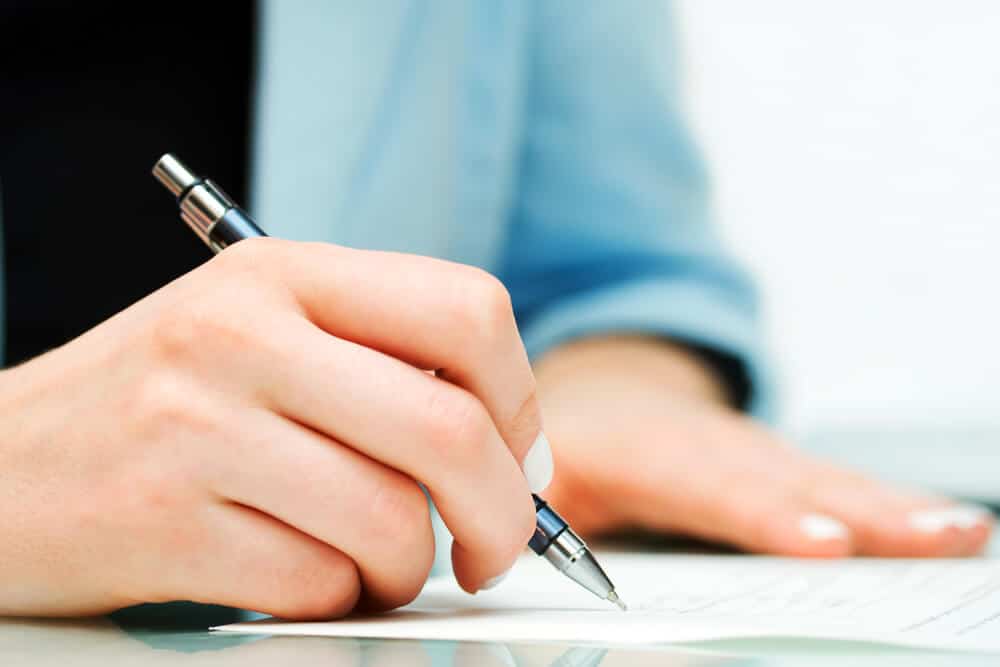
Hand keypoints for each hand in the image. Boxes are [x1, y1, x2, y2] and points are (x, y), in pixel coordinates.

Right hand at [0, 239, 549, 617]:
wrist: (1, 465)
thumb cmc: (160, 400)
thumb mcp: (261, 331)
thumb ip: (378, 359)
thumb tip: (510, 438)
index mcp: (283, 273)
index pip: (465, 309)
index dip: (519, 398)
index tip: (519, 456)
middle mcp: (242, 335)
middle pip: (450, 429)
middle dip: (504, 513)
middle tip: (496, 545)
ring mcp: (199, 427)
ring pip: (392, 523)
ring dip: (409, 566)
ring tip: (374, 559)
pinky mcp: (166, 524)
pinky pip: (318, 583)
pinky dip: (339, 596)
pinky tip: (305, 572)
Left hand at [536, 337, 992, 556]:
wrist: (609, 392)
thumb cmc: (574, 444)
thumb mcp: (539, 476)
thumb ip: (541, 517)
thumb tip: (540, 560)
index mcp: (642, 448)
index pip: (703, 481)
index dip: (763, 511)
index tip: (822, 540)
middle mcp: (710, 445)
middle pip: (784, 478)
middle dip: (858, 510)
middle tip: (928, 537)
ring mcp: (753, 454)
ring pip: (823, 479)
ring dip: (892, 508)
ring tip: (956, 533)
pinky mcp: (781, 468)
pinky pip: (836, 487)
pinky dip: (891, 507)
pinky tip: (943, 528)